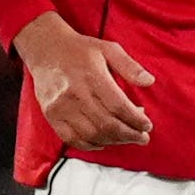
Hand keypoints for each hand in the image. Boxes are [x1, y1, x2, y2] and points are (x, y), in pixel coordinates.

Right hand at [14, 11, 154, 148]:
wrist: (44, 48)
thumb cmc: (78, 49)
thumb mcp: (108, 49)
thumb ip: (130, 66)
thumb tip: (149, 81)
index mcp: (92, 77)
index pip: (119, 107)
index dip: (137, 121)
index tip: (147, 126)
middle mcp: (75, 94)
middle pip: (107, 125)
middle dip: (130, 135)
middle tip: (142, 137)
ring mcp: (60, 106)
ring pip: (92, 134)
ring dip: (113, 141)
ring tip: (125, 138)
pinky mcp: (51, 114)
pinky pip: (72, 138)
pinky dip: (90, 145)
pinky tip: (102, 142)